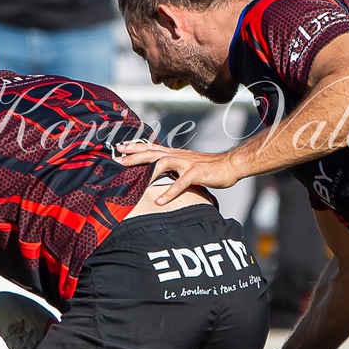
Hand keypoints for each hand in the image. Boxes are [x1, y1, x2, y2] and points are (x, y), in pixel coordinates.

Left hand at [113, 139, 241, 202]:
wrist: (230, 165)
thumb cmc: (209, 167)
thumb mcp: (187, 164)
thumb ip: (174, 166)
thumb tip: (160, 171)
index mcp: (175, 153)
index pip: (152, 147)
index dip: (135, 146)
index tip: (120, 148)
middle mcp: (179, 156)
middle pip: (153, 152)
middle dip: (134, 155)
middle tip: (118, 159)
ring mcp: (187, 164)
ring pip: (163, 163)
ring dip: (148, 171)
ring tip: (135, 181)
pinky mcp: (196, 174)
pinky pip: (180, 183)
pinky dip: (169, 192)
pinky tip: (159, 201)